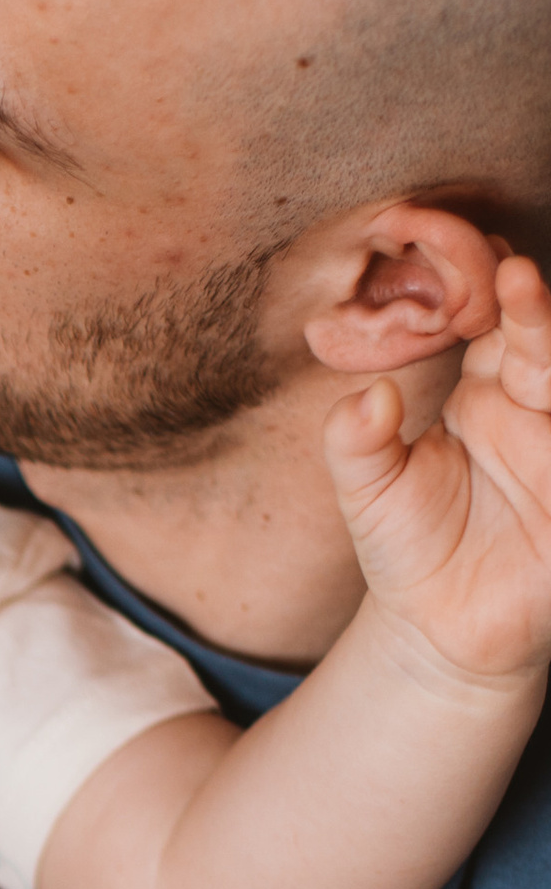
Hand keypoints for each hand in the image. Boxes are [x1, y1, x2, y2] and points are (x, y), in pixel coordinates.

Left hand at [327, 250, 550, 687]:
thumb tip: (366, 396)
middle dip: (534, 312)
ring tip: (535, 317)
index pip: (496, 329)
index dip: (490, 296)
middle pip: (544, 348)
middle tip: (513, 278)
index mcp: (487, 394)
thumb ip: (356, 442)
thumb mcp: (366, 491)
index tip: (477, 262)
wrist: (438, 625)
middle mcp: (536, 411)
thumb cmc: (405, 543)